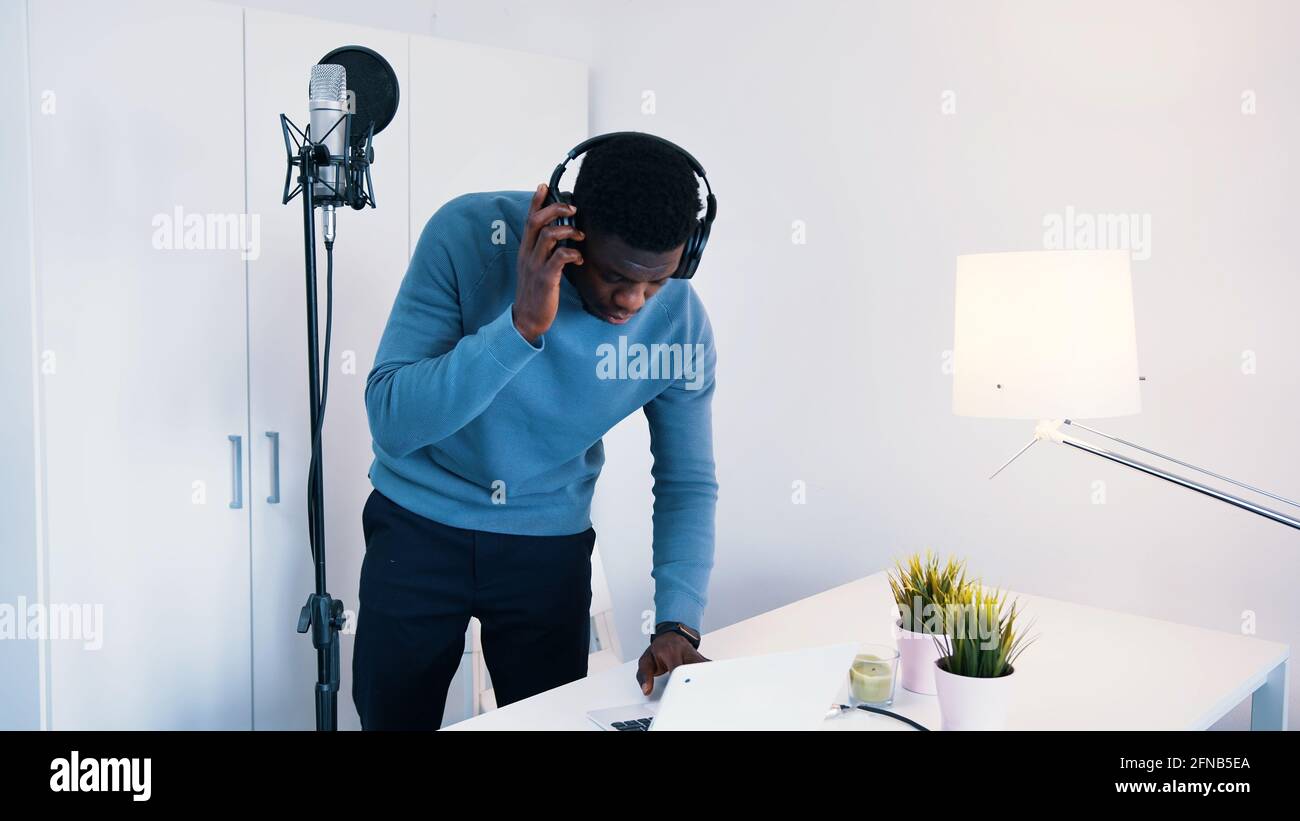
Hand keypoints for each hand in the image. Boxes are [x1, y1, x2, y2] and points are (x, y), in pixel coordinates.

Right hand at [512, 183, 583, 342]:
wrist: (527, 319)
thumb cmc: (536, 293)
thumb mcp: (536, 268)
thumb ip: (545, 252)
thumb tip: (561, 237)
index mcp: (525, 250)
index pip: (528, 220)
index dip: (536, 202)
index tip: (544, 186)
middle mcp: (528, 255)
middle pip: (537, 222)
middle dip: (555, 209)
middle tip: (573, 208)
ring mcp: (535, 266)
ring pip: (548, 236)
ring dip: (568, 230)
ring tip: (580, 235)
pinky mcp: (546, 279)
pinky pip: (559, 258)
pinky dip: (572, 253)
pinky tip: (579, 258)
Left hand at [636, 632, 709, 694]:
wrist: (670, 636)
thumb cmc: (659, 649)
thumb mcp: (646, 661)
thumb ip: (644, 676)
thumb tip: (646, 689)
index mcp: (671, 652)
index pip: (677, 668)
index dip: (679, 680)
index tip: (680, 691)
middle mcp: (685, 653)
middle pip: (695, 669)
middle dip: (695, 682)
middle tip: (693, 695)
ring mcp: (696, 656)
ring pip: (705, 668)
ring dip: (704, 680)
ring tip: (704, 691)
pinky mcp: (703, 661)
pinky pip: (709, 670)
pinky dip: (710, 677)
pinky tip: (711, 685)